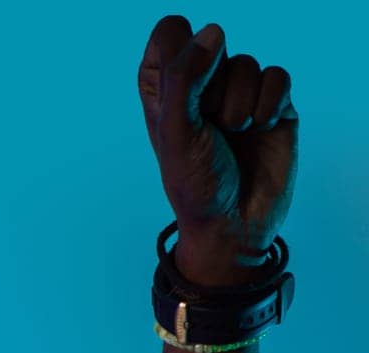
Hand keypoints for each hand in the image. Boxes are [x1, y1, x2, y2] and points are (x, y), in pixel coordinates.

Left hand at [137, 15, 298, 281]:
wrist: (232, 227)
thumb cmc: (196, 185)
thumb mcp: (176, 133)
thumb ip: (184, 78)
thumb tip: (213, 32)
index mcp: (167, 88)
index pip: (170, 34)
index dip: (179, 54)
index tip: (182, 94)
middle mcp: (202, 86)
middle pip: (212, 42)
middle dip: (211, 86)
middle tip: (207, 126)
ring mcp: (239, 94)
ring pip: (246, 63)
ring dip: (238, 104)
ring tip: (232, 136)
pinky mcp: (274, 105)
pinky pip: (277, 77)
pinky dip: (267, 104)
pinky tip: (259, 130)